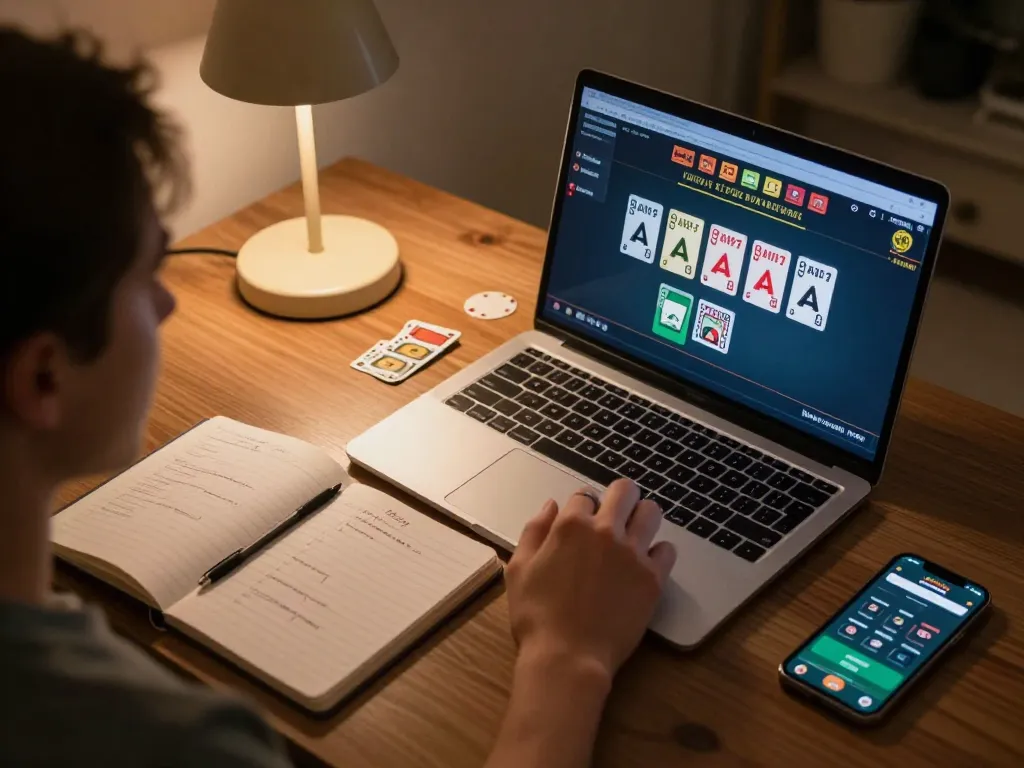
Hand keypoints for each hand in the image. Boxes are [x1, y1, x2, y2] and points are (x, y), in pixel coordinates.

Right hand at [504, 478, 676, 682]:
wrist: (568, 657)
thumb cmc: (536, 617)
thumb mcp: (519, 569)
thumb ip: (534, 531)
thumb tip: (551, 506)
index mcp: (571, 525)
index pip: (584, 495)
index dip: (582, 507)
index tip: (583, 522)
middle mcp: (606, 531)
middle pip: (625, 490)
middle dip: (620, 497)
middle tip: (616, 515)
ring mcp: (633, 554)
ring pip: (651, 512)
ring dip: (642, 517)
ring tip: (635, 534)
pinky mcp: (653, 578)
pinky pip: (668, 550)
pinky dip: (658, 553)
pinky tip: (646, 564)